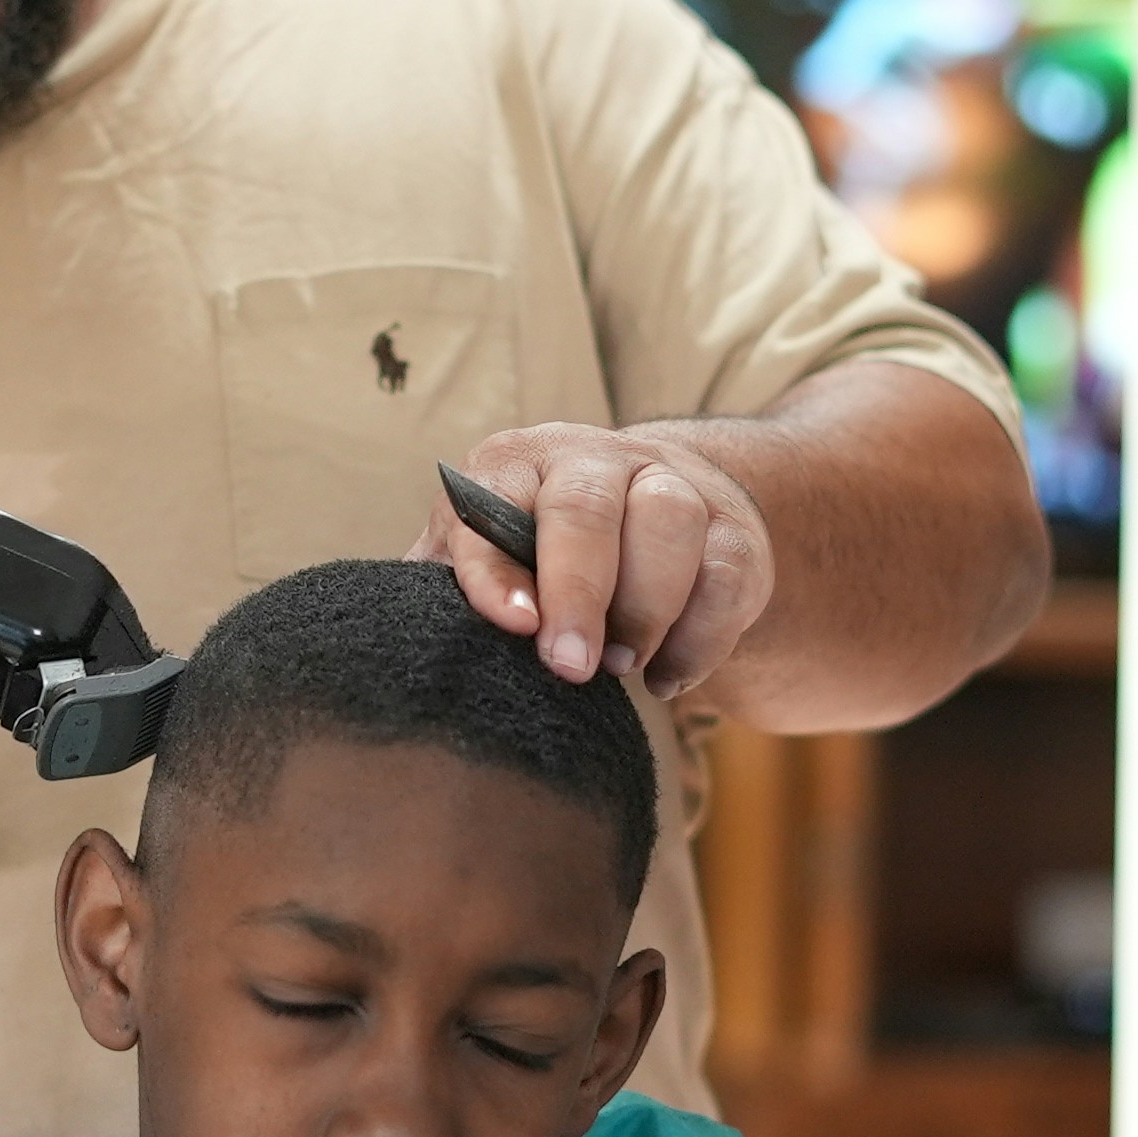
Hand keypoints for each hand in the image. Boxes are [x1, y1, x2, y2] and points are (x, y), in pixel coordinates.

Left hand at [411, 424, 773, 699]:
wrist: (656, 512)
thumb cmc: (546, 551)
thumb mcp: (493, 555)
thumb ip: (452, 581)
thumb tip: (405, 635)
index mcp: (516, 463)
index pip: (493, 506)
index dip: (498, 567)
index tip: (513, 625)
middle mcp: (593, 460)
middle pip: (585, 508)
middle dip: (578, 592)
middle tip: (571, 667)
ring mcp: (670, 484)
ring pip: (669, 525)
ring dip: (645, 609)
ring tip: (622, 666)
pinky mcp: (732, 528)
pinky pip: (727, 574)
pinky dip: (700, 637)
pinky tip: (667, 677)